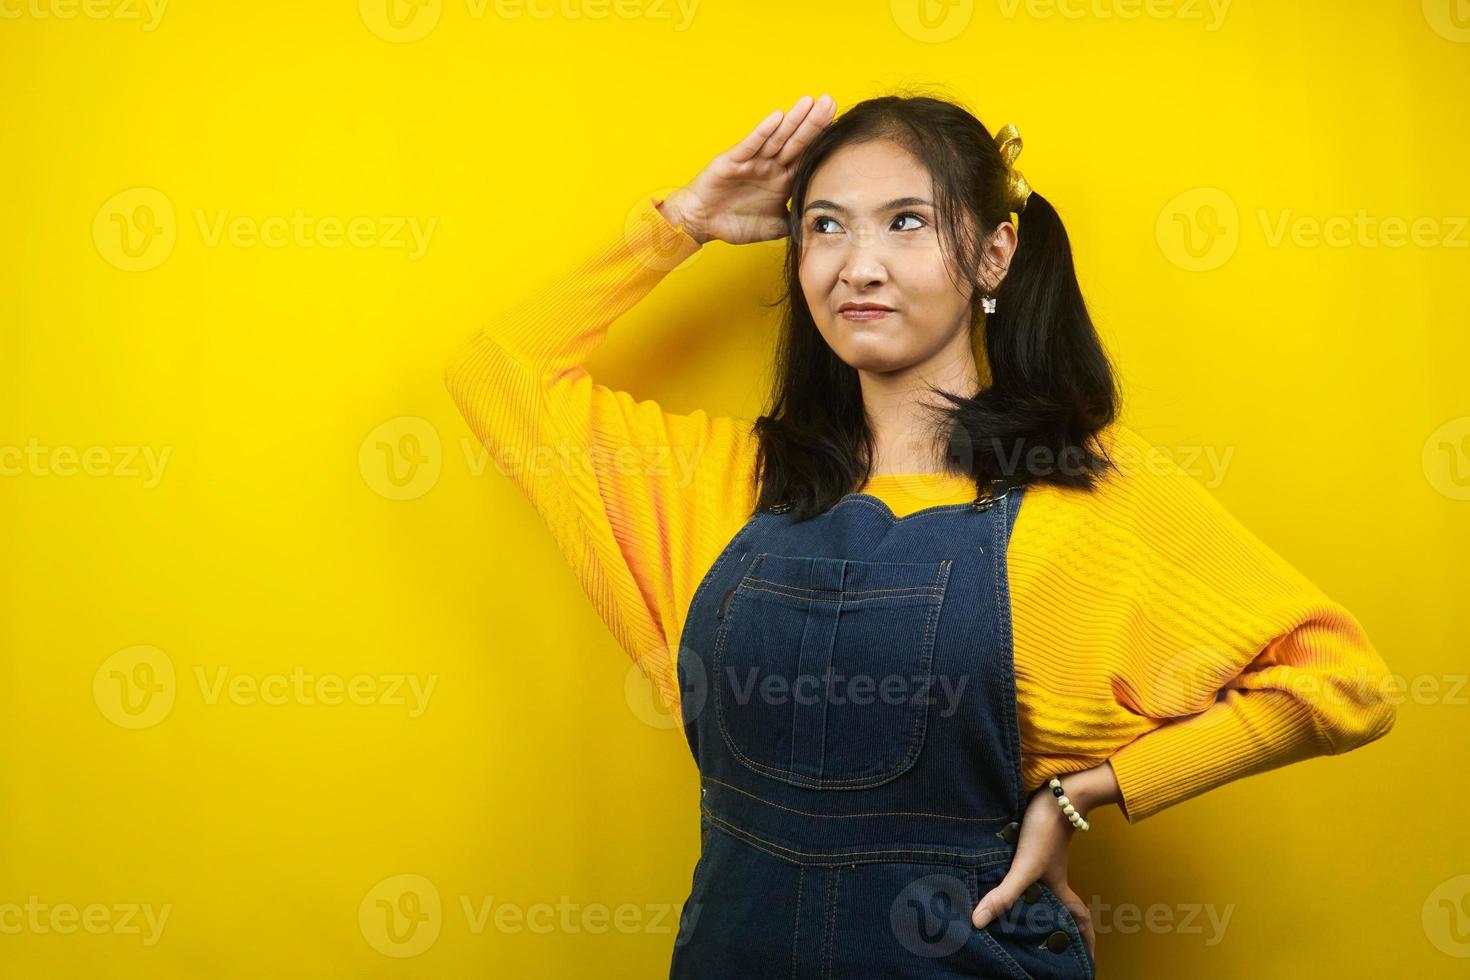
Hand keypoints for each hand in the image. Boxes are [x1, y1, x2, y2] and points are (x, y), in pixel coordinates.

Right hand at [655, 93, 836, 246]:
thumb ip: (796, 223)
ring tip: (810, 101)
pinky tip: (778, 117)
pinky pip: (751, 144)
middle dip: (814, 122)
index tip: (840, 123)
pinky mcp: (733, 161)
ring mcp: (752, 161)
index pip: (806, 156)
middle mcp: (770, 166)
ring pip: (777, 138)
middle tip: (830, 101)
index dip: (821, 140)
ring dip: (793, 120)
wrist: (701, 223)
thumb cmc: (734, 222)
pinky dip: (763, 131)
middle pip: (796, 141)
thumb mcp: (774, 227)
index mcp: (782, 180)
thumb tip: (822, 228)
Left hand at [970, 774, 1100, 961]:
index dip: (1086, 940)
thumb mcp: (1025, 866)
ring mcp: (1044, 859)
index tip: (1089, 960)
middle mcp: (1054, 876)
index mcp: (1059, 887)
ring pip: (1045, 888)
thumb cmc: (1046, 830)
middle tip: (1051, 946)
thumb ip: (1005, 893)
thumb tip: (978, 921)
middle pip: (1062, 907)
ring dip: (1039, 903)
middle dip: (1060, 927)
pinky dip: (1020, 881)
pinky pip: (1028, 871)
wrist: (1055, 791)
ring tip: (1023, 918)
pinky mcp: (1032, 843)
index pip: (1079, 920)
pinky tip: (1003, 880)